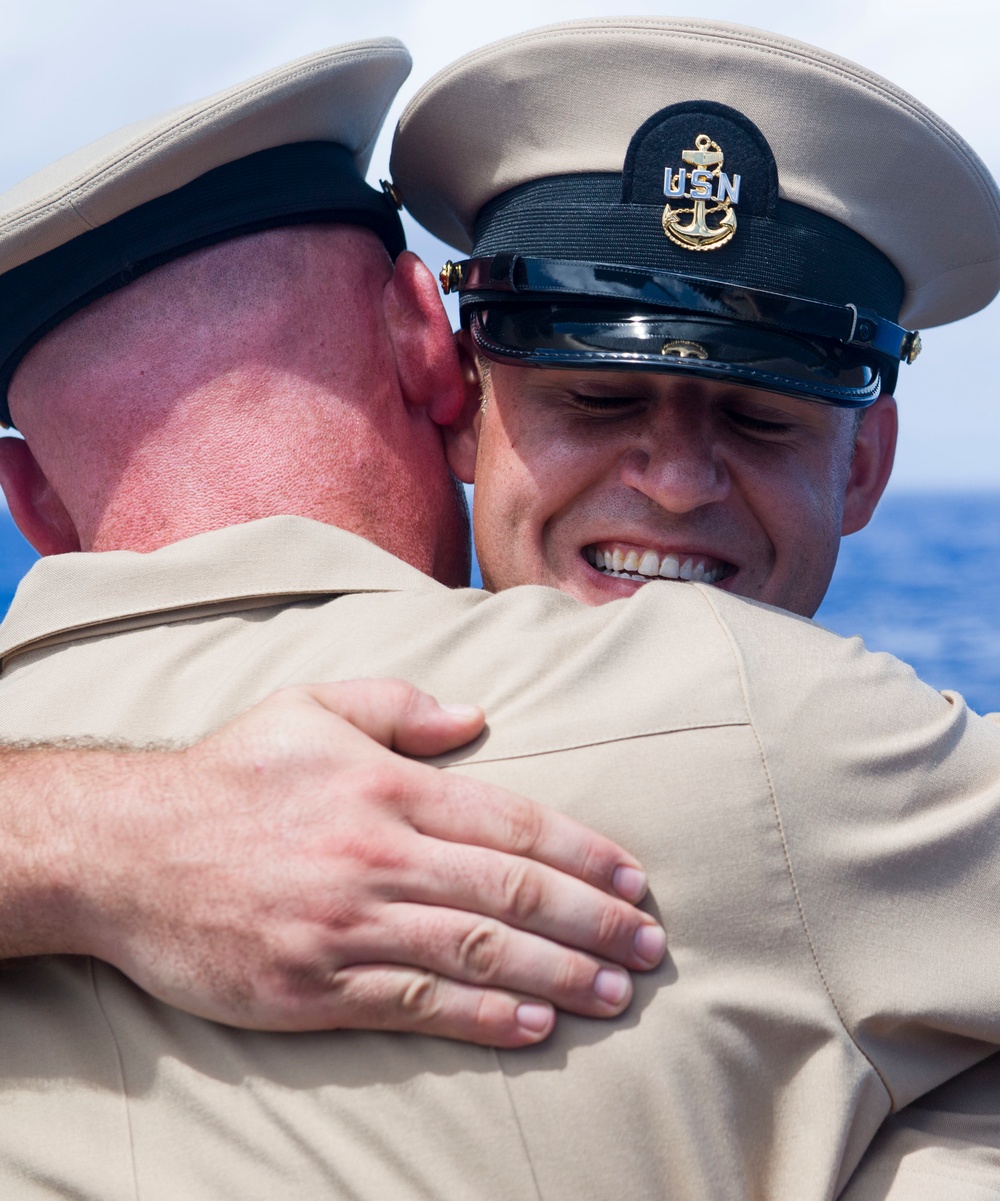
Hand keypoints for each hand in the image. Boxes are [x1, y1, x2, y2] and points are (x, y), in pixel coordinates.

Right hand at [56, 680, 664, 1044]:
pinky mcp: (312, 988)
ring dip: (558, 974)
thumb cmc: (228, 774)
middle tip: (650, 943)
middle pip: (510, 894)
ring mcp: (345, 926)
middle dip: (593, 920)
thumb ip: (399, 705)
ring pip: (477, 954)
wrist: (125, 850)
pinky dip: (483, 1016)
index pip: (510, 823)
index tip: (633, 876)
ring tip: (616, 990)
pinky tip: (535, 1024)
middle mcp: (376, 855)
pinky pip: (415, 1004)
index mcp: (383, 786)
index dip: (582, 852)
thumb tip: (478, 716)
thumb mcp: (309, 707)